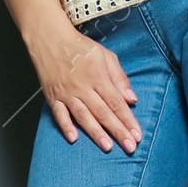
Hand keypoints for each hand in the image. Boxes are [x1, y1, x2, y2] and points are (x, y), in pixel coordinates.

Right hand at [26, 21, 140, 153]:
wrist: (50, 39)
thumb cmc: (80, 47)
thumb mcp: (106, 56)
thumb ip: (119, 77)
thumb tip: (132, 99)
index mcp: (98, 77)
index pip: (117, 102)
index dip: (128, 119)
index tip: (137, 135)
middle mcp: (83, 87)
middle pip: (103, 112)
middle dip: (118, 131)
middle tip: (130, 147)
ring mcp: (66, 93)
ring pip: (83, 116)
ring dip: (96, 133)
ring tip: (107, 147)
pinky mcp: (53, 97)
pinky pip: (59, 114)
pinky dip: (65, 126)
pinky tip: (73, 138)